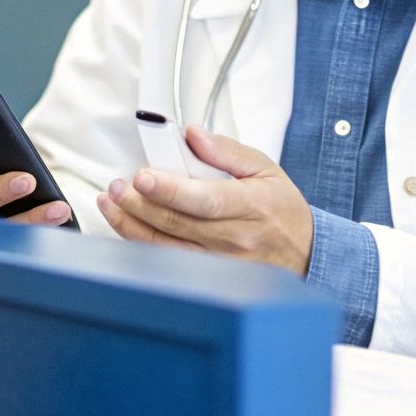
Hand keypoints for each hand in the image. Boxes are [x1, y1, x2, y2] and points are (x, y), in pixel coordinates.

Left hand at [96, 126, 312, 274]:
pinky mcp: (210, 280)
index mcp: (251, 206)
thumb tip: (192, 135)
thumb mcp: (264, 169)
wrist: (305, 255)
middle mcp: (235, 239)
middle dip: (139, 204)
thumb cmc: (281, 210)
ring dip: (131, 225)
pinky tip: (127, 227)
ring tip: (110, 204)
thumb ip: (226, 150)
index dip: (169, 190)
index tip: (142, 177)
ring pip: (166, 247)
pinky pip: (169, 263)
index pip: (205, 200)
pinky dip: (143, 244)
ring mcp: (221, 265)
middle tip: (116, 187)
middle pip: (177, 223)